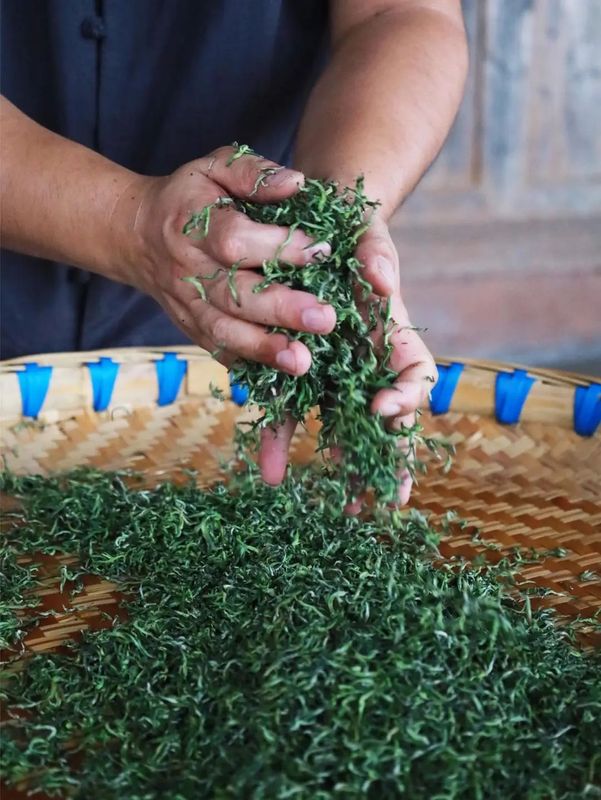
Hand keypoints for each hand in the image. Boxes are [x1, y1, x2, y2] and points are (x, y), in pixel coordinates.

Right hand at [125, 146, 335, 372]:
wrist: (137, 234)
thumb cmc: (190, 198)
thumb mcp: (215, 167)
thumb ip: (253, 173)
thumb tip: (297, 184)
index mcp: (195, 225)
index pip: (235, 240)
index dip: (277, 247)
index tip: (320, 250)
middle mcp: (189, 270)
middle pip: (233, 294)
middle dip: (281, 308)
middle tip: (326, 318)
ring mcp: (188, 305)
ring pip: (224, 331)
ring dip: (264, 348)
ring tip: (303, 361)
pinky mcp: (191, 327)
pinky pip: (218, 351)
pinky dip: (247, 364)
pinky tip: (279, 375)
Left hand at [259, 214, 437, 508]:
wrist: (312, 222)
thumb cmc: (349, 227)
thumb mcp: (366, 231)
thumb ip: (379, 253)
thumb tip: (384, 281)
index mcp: (393, 334)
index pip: (415, 376)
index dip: (406, 399)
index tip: (380, 411)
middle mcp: (368, 360)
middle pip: (388, 418)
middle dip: (391, 459)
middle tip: (388, 501)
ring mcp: (333, 370)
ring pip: (343, 426)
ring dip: (347, 466)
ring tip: (348, 507)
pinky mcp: (296, 370)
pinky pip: (289, 408)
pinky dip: (282, 437)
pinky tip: (274, 473)